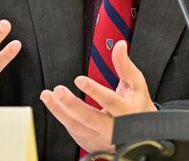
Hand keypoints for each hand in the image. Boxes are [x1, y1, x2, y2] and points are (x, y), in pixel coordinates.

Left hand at [40, 40, 156, 152]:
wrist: (141, 134)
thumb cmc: (137, 105)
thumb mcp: (136, 84)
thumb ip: (125, 65)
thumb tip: (120, 45)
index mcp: (126, 111)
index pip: (111, 101)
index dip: (95, 91)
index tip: (79, 79)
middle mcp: (114, 128)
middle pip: (91, 118)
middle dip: (73, 105)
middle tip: (59, 90)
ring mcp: (102, 138)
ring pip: (78, 127)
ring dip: (60, 112)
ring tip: (47, 95)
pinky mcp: (93, 144)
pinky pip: (74, 132)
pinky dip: (63, 118)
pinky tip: (55, 105)